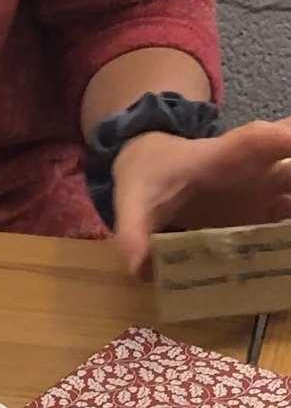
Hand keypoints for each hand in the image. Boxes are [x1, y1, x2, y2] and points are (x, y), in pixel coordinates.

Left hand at [113, 119, 290, 276]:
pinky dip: (289, 235)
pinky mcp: (267, 211)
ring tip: (289, 247)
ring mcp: (267, 189)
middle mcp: (258, 168)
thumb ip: (132, 232)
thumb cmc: (149, 177)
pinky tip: (284, 258)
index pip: (263, 140)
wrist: (152, 168)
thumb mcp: (133, 202)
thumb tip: (137, 267)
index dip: (286, 139)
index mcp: (227, 155)